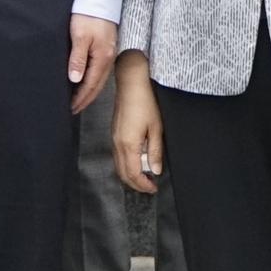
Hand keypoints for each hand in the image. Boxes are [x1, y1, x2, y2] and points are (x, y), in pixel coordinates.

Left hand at [66, 14, 119, 110]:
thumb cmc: (89, 15)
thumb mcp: (80, 37)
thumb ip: (78, 59)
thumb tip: (75, 80)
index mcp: (102, 58)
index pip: (90, 86)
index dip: (80, 99)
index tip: (71, 108)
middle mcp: (108, 58)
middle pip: (97, 86)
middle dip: (85, 99)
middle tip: (73, 109)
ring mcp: (108, 53)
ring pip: (98, 78)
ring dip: (88, 90)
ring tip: (77, 99)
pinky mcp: (106, 47)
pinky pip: (99, 69)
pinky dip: (91, 79)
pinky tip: (84, 80)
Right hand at [108, 76, 162, 192]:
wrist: (132, 82)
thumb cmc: (146, 101)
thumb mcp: (156, 128)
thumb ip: (155, 151)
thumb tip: (155, 169)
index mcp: (128, 144)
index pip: (133, 174)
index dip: (143, 185)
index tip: (153, 188)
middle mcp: (118, 143)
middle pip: (123, 173)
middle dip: (135, 184)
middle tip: (149, 187)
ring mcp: (114, 137)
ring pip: (118, 165)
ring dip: (130, 174)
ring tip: (145, 176)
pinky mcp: (114, 132)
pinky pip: (117, 155)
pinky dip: (126, 164)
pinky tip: (137, 161)